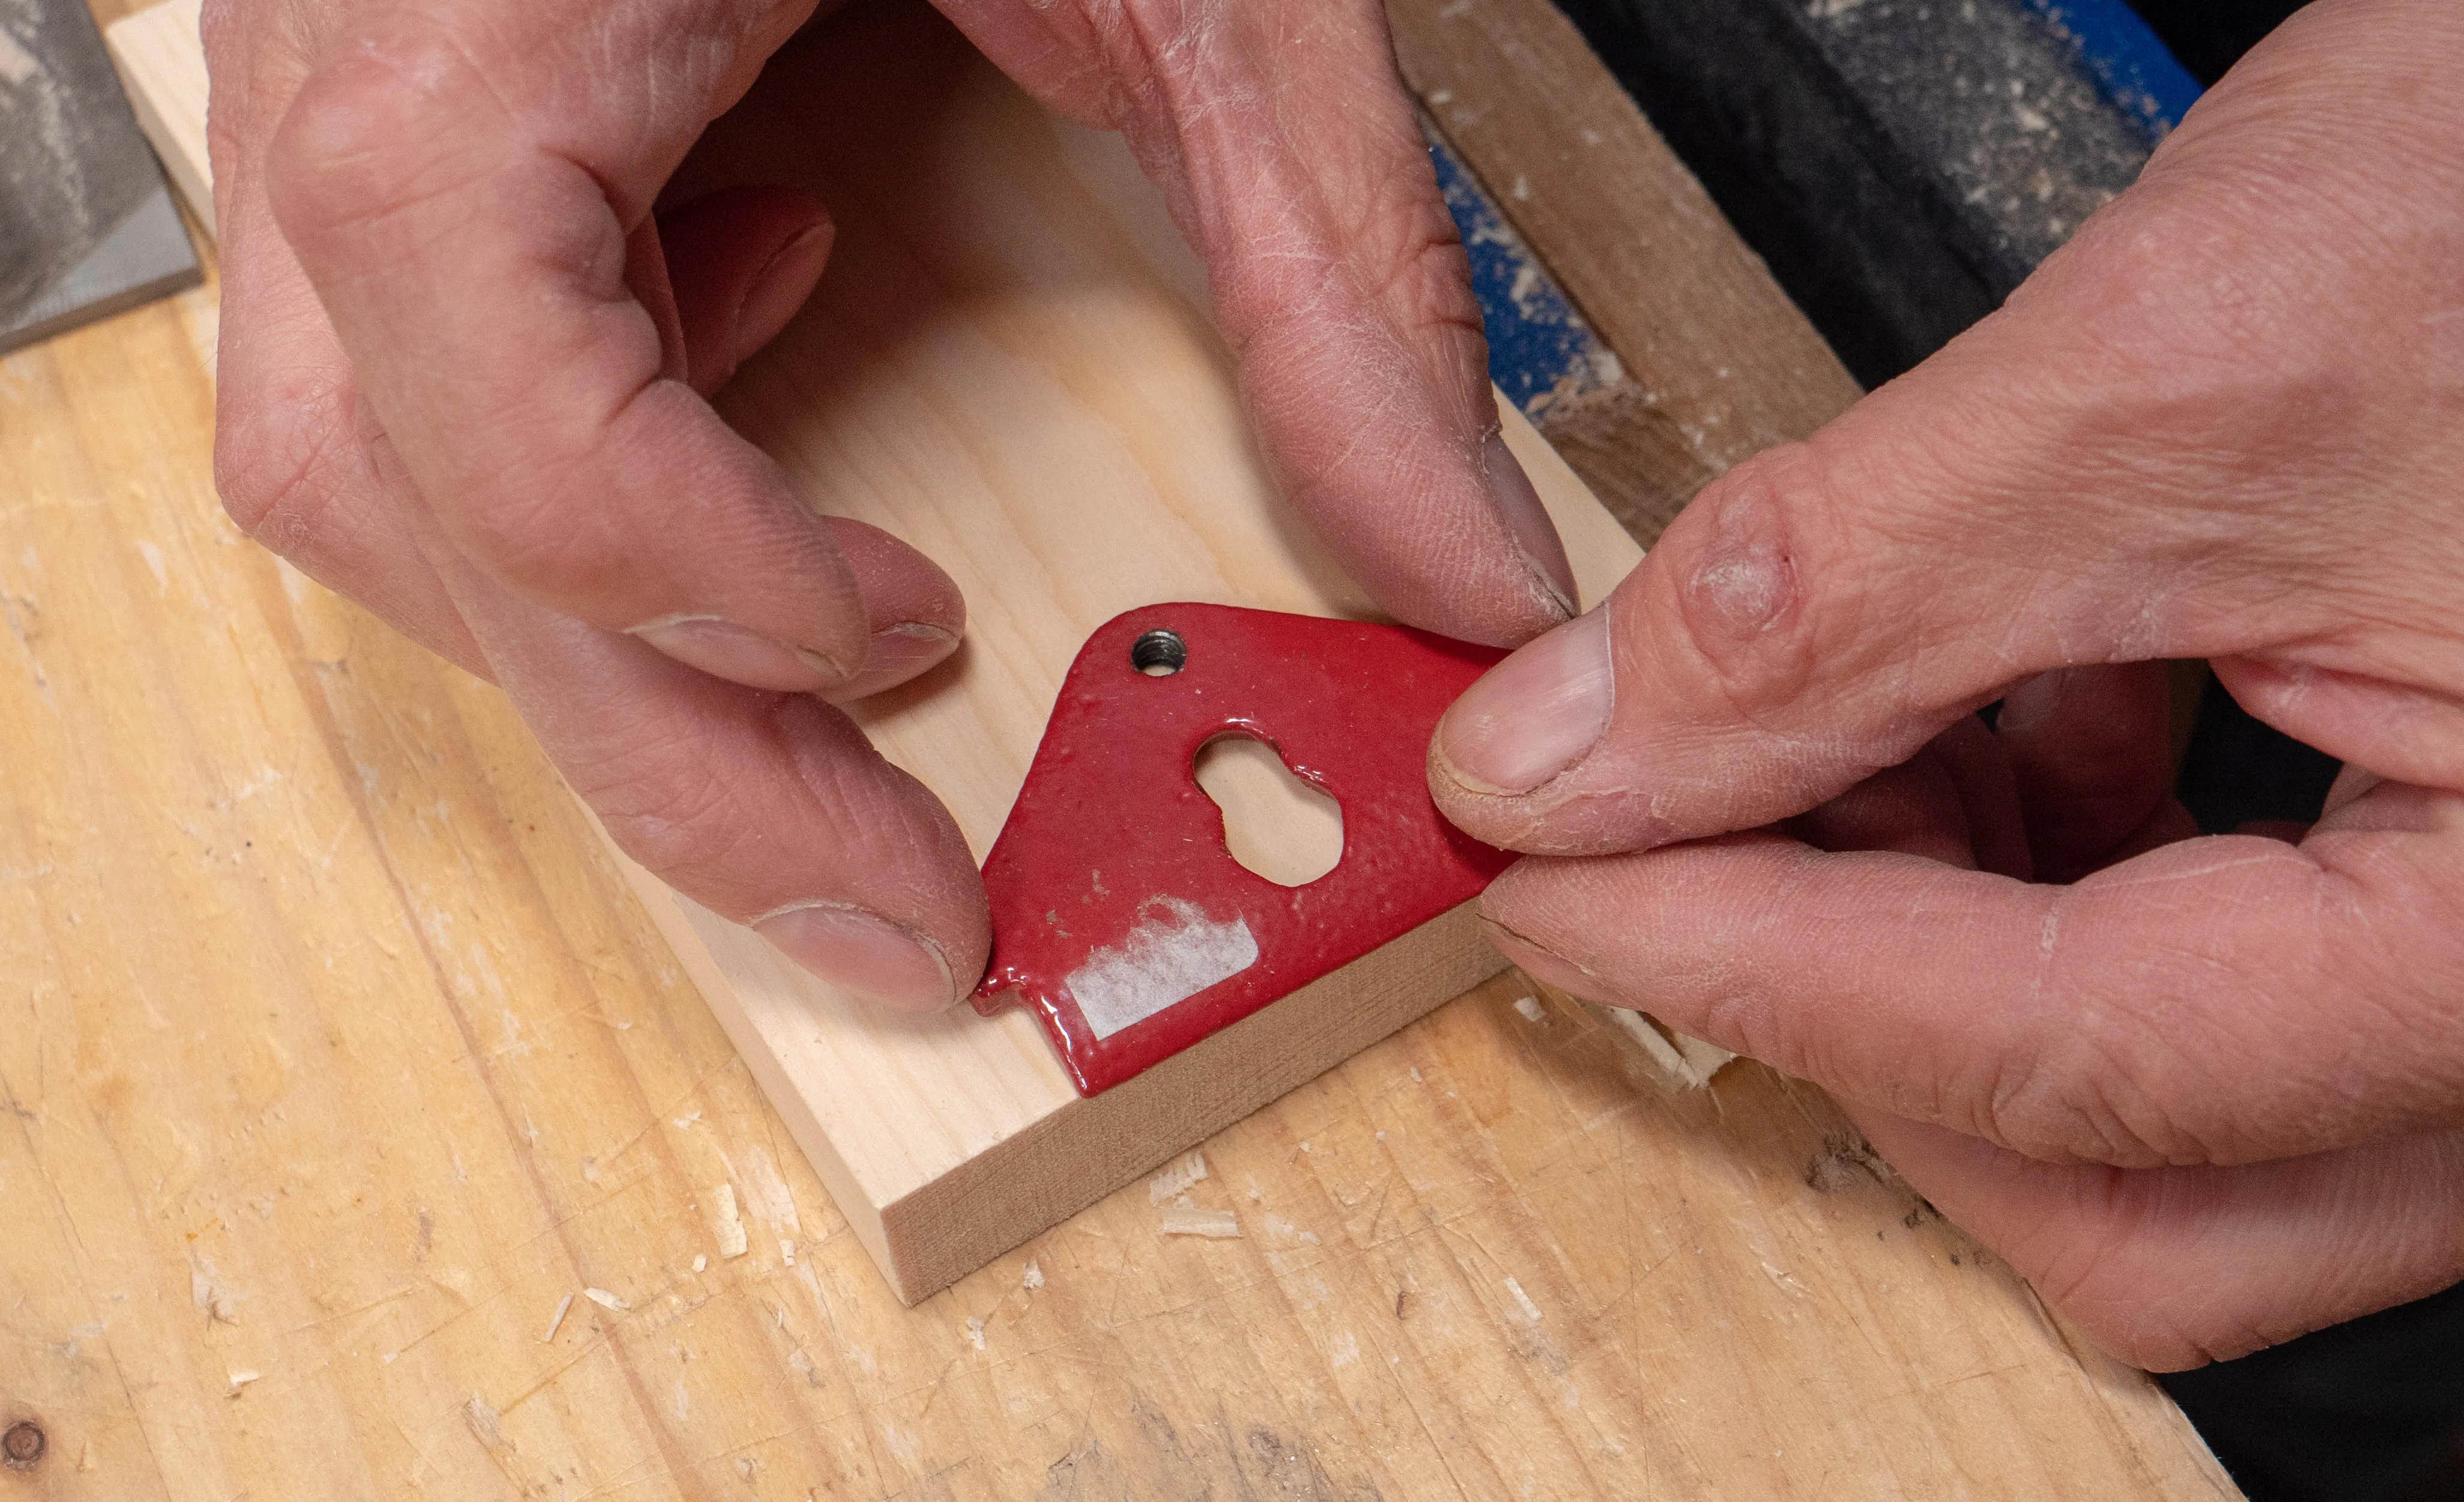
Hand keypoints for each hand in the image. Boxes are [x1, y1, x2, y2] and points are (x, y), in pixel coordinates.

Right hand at [206, 0, 1574, 1007]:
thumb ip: (1327, 272)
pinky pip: (408, 365)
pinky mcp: (418, 107)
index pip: (497, 409)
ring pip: (365, 481)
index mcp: (497, 24)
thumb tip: (1452, 563)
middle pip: (413, 518)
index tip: (914, 645)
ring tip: (833, 634)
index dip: (707, 590)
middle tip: (892, 897)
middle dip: (665, 747)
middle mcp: (365, 77)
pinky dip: (586, 448)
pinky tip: (761, 339)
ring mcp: (349, 94)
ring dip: (598, 624)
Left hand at [1430, 0, 2463, 1368]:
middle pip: (2118, 1190)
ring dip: (1932, 962)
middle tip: (1669, 846)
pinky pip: (2211, 1020)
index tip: (1546, 885)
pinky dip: (2038, 900)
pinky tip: (1970, 737)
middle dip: (1856, 1022)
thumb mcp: (2170, 375)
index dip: (1752, 966)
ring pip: (2148, 1134)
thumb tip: (1576, 757)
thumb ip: (1838, 597)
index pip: (2066, 1049)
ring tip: (1827, 751)